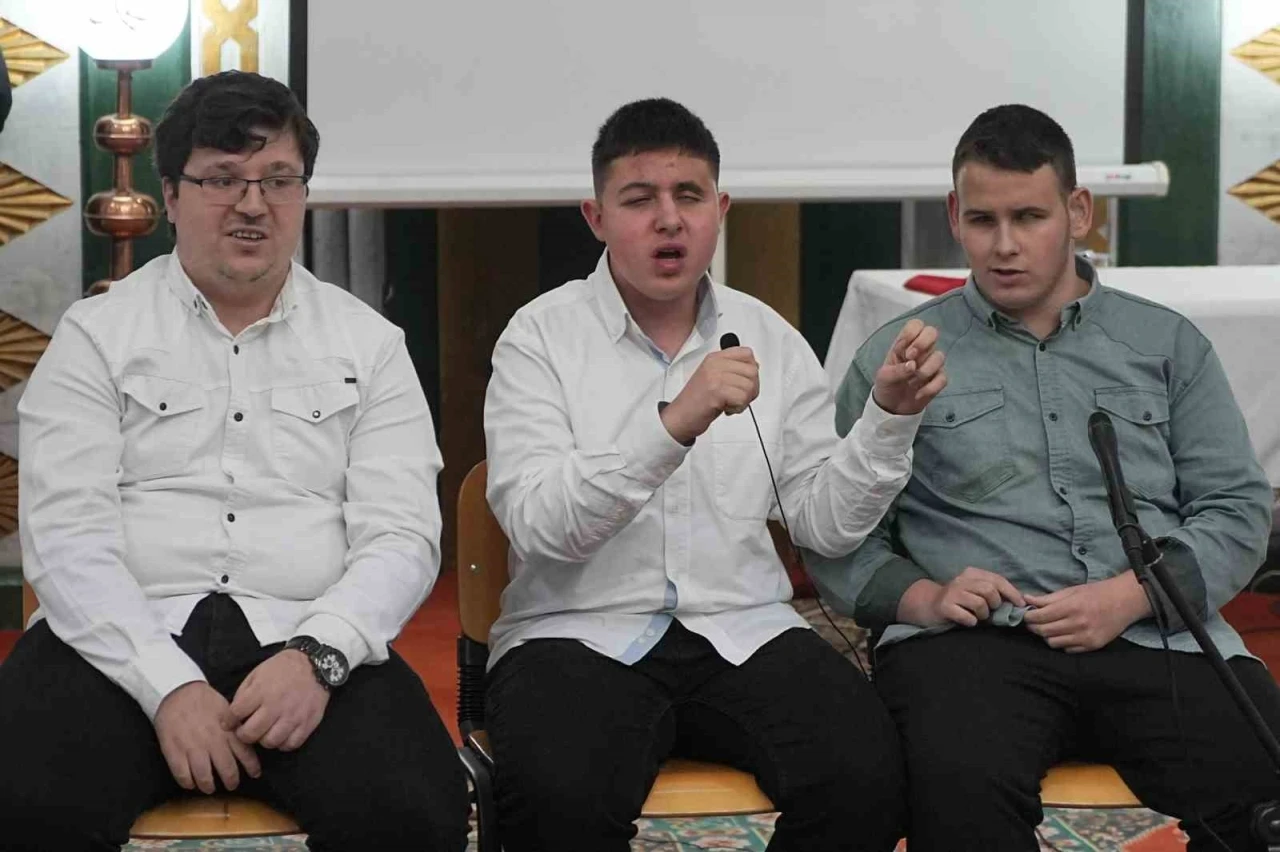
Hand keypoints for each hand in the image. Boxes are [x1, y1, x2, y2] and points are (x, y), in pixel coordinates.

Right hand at [154, 681, 260, 793]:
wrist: (178, 692)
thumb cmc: (204, 701)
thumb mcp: (227, 711)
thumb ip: (236, 727)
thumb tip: (248, 739)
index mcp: (228, 731)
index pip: (245, 754)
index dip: (251, 767)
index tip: (255, 774)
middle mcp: (213, 742)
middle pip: (227, 770)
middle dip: (231, 781)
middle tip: (231, 785)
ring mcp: (193, 748)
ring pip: (205, 776)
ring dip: (208, 786)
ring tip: (210, 788)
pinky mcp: (175, 752)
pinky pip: (183, 775)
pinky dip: (188, 783)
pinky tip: (191, 783)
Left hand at [228, 650, 329, 750]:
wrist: (314, 664)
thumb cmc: (282, 669)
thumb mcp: (257, 674)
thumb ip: (243, 694)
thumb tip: (234, 716)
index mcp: (261, 691)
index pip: (235, 714)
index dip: (228, 721)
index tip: (229, 723)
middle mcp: (276, 706)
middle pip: (250, 734)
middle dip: (243, 735)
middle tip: (246, 730)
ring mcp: (293, 716)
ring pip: (270, 742)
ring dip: (264, 739)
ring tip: (265, 732)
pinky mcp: (307, 723)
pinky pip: (290, 744)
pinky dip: (283, 743)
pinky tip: (281, 733)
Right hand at [660, 346, 759, 444]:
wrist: (680, 417)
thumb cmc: (697, 400)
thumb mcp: (713, 377)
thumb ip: (732, 370)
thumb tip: (755, 368)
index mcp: (715, 358)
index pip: (747, 353)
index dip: (751, 370)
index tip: (742, 382)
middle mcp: (715, 364)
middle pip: (752, 371)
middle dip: (751, 389)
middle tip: (739, 397)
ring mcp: (715, 376)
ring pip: (750, 386)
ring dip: (745, 400)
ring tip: (731, 404)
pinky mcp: (716, 391)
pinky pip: (742, 398)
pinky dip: (739, 408)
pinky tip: (727, 409)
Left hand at [872, 319, 946, 415]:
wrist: (893, 407)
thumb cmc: (887, 385)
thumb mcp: (885, 377)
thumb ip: (897, 369)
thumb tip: (912, 365)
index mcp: (905, 344)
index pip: (915, 325)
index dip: (912, 333)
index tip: (904, 350)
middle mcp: (921, 350)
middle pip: (932, 332)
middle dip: (923, 344)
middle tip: (911, 358)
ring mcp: (931, 364)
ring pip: (939, 356)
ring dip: (924, 371)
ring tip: (911, 383)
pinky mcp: (938, 379)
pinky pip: (943, 378)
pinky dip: (930, 388)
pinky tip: (918, 394)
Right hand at [899, 566, 1025, 627]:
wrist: (928, 605)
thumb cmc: (958, 600)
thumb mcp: (974, 590)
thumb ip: (993, 592)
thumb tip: (1019, 601)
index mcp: (971, 573)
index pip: (997, 579)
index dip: (1012, 592)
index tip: (1021, 604)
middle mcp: (961, 580)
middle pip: (990, 591)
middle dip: (995, 604)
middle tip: (991, 612)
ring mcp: (952, 593)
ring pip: (980, 604)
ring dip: (983, 615)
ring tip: (978, 617)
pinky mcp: (944, 607)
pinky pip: (967, 617)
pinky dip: (971, 622)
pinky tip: (967, 621)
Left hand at [1024, 573, 1152, 652]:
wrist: (1125, 602)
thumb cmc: (1097, 593)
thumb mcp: (1072, 591)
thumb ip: (1048, 598)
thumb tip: (1026, 599)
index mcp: (1071, 607)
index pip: (1040, 617)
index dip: (1028, 617)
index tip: (1026, 614)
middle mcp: (1078, 624)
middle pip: (1044, 631)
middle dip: (1034, 626)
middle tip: (1033, 621)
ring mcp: (1085, 637)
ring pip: (1053, 643)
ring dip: (1047, 636)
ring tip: (1049, 627)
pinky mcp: (1092, 646)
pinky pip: (1067, 649)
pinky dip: (1061, 642)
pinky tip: (1064, 634)